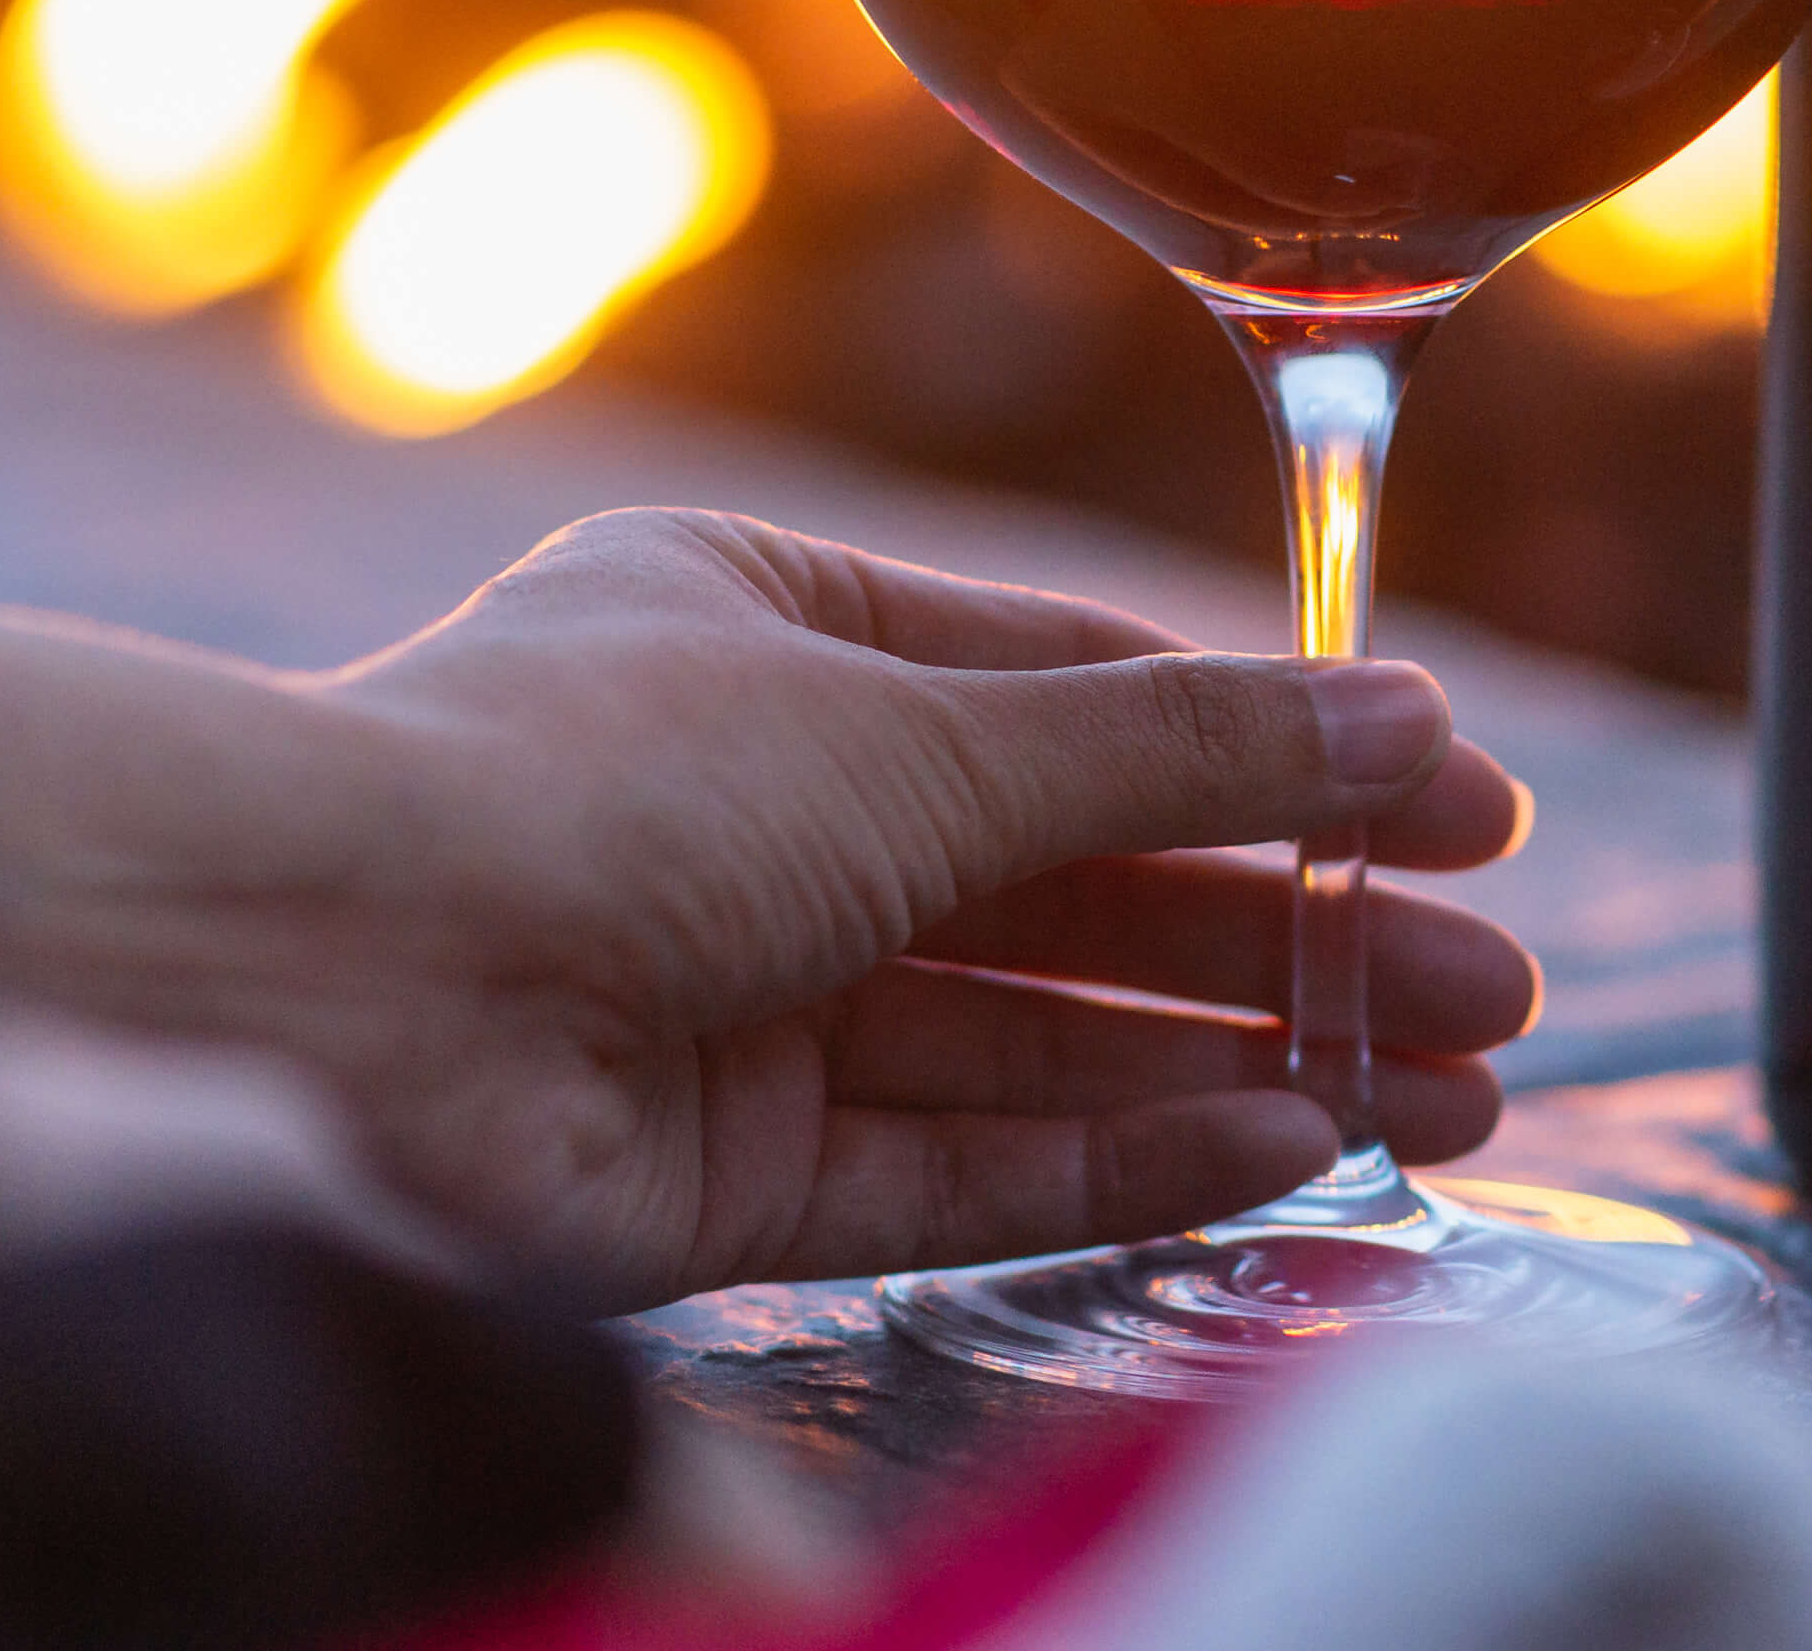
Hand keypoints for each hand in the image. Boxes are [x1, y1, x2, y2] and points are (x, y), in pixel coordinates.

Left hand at [0, 510, 1537, 1306]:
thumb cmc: (595, 783)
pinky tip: (1284, 1146)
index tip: (1458, 805)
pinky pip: (966, 1161)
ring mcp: (747, 995)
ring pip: (1049, 1036)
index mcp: (783, 642)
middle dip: (1294, 932)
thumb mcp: (919, 725)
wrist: (318, 979)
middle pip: (1088, 883)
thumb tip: (1396, 716)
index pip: (1084, 697)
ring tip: (1446, 1092)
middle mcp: (768, 814)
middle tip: (1493, 990)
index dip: (1280, 751)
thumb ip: (1168, 743)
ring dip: (1247, 1058)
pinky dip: (1126, 1157)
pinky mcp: (726, 1169)